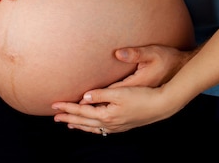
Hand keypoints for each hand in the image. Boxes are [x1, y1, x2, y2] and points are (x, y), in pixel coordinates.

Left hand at [51, 45, 196, 134]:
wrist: (164, 104)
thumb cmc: (144, 94)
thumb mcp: (121, 91)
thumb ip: (101, 94)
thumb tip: (84, 96)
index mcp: (107, 114)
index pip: (81, 111)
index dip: (67, 108)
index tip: (54, 105)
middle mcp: (111, 123)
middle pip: (85, 121)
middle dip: (69, 118)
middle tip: (55, 117)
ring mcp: (118, 125)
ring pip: (93, 126)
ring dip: (80, 124)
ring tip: (69, 123)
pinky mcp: (125, 123)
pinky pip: (103, 128)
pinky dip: (93, 126)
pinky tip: (93, 126)